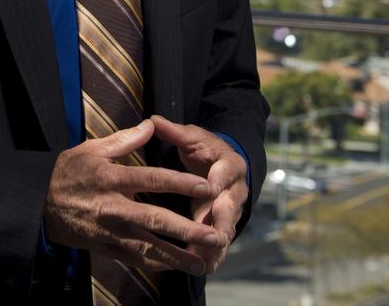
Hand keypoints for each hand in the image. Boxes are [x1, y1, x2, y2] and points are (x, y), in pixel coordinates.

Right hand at [43, 119, 225, 275]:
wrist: (38, 204)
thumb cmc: (67, 172)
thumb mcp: (91, 149)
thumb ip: (124, 140)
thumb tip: (150, 124)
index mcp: (111, 178)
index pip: (152, 180)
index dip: (181, 183)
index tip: (206, 187)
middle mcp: (113, 207)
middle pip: (155, 219)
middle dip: (187, 229)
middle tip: (214, 235)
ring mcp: (110, 231)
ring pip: (148, 246)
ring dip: (177, 256)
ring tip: (202, 262)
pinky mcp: (106, 248)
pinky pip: (135, 259)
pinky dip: (156, 265)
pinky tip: (175, 267)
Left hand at [151, 116, 248, 274]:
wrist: (221, 165)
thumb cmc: (203, 150)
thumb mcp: (191, 138)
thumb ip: (174, 132)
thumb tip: (153, 120)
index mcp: (229, 163)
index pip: (225, 171)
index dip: (218, 180)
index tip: (210, 188)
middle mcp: (235, 188)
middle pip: (230, 206)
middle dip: (222, 221)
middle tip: (214, 235)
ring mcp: (231, 209)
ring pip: (227, 228)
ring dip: (217, 244)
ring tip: (207, 260)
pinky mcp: (224, 225)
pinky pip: (220, 242)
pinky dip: (213, 254)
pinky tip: (203, 267)